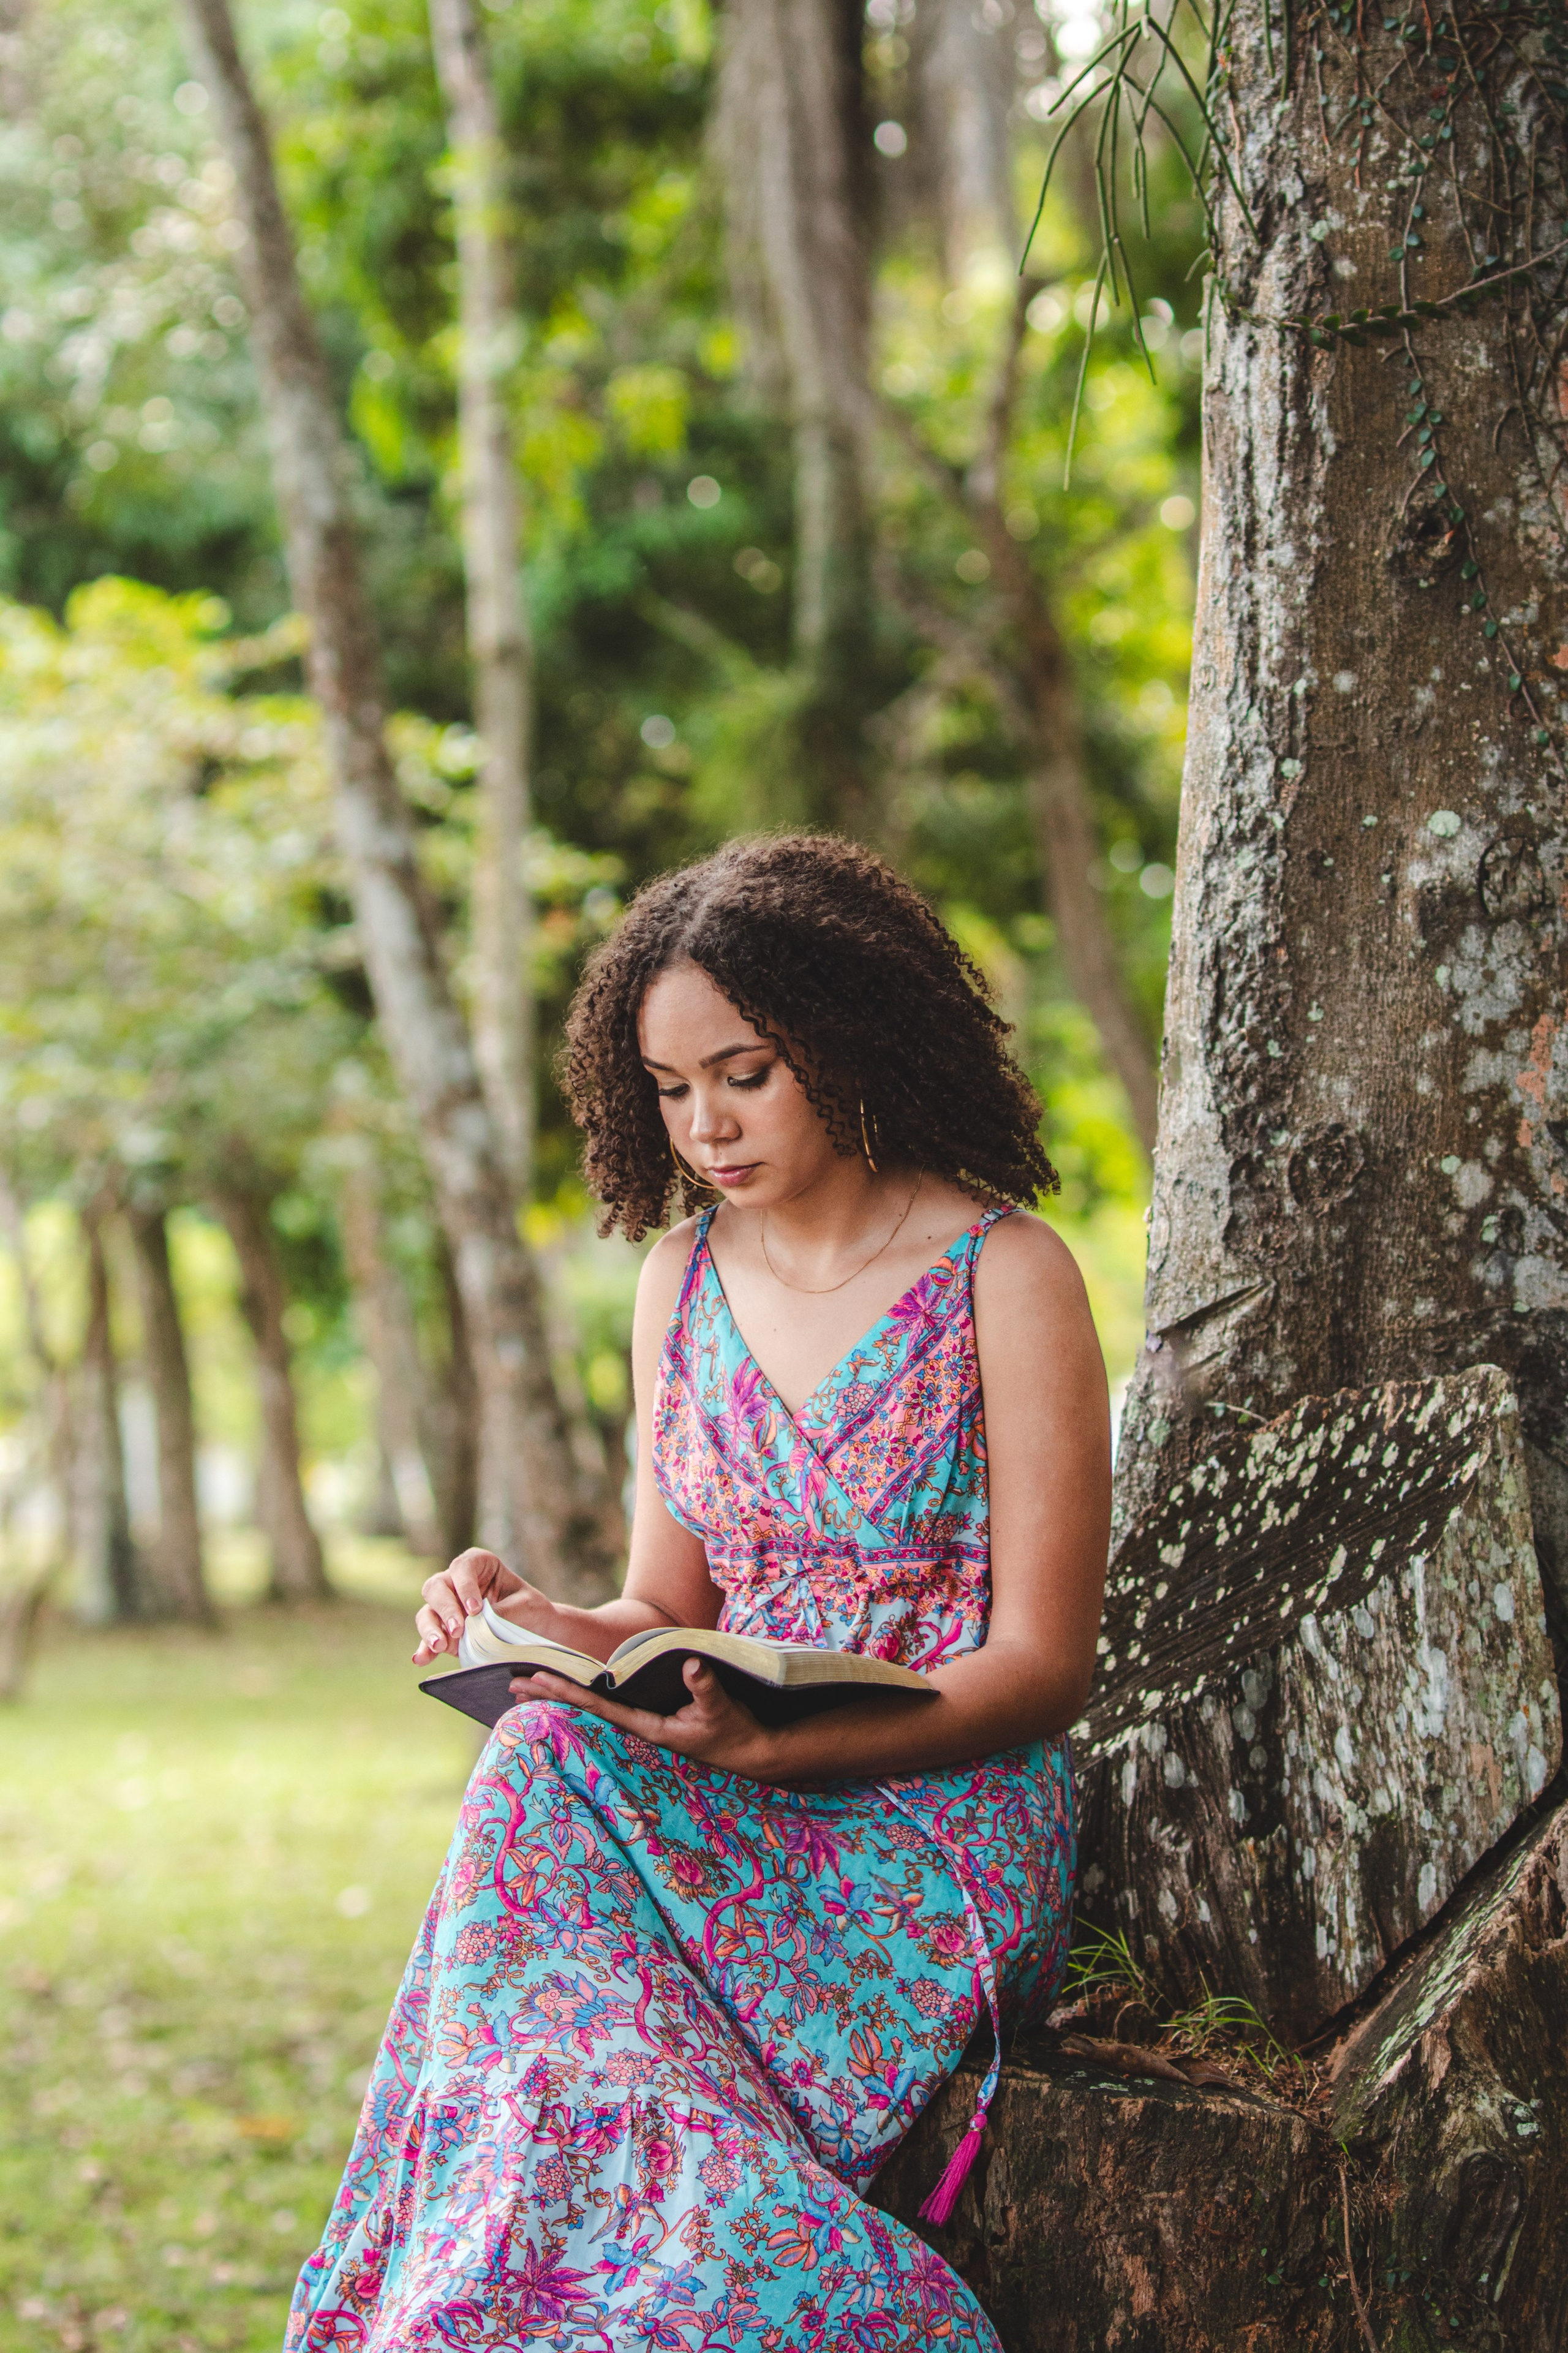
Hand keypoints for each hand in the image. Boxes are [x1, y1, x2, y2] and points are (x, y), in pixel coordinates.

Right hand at [413, 1548, 560, 1665]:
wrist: (535, 1630)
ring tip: (439, 1646)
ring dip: (430, 1629)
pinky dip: (425, 1648)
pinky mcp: (445, 1631)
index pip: (463, 1567)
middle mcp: (458, 1583)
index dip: (464, 1586)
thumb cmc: (531, 1609)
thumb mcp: (525, 1606)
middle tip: (458, 1630)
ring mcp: (448, 1607)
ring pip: (427, 1612)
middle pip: (437, 1587)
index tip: (475, 1609)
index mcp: (480, 1565)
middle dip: (445, 1609)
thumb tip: (477, 1624)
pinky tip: (421, 1659)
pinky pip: (429, 1637)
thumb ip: (502, 1612)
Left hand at [508, 1657, 782, 1782]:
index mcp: (647, 1725)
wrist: (748, 1750)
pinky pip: (613, 1703)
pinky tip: (572, 1687)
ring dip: (564, 1694)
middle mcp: (638, 1724)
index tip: (536, 1679)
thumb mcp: (722, 1708)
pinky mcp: (654, 1715)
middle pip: (587, 1707)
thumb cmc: (733, 1730)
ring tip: (529, 1684)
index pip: (598, 1706)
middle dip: (551, 1694)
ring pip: (596, 1707)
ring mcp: (644, 1720)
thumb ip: (706, 1687)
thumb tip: (690, 1665)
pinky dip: (588, 1695)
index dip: (566, 1692)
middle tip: (512, 1683)